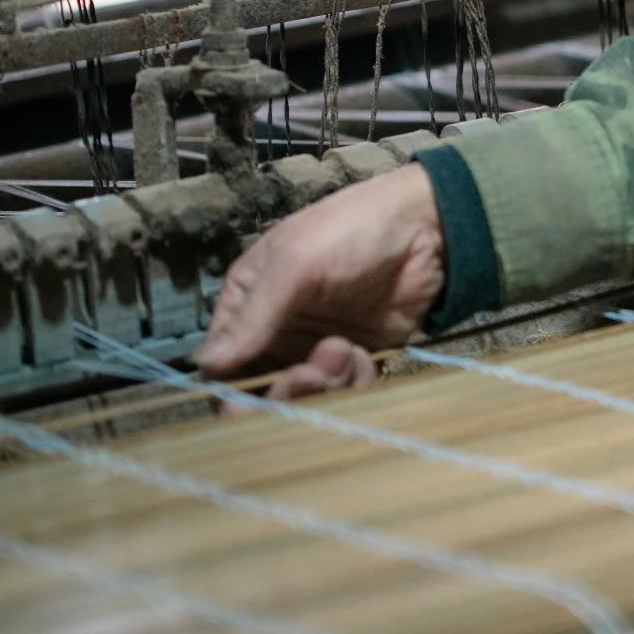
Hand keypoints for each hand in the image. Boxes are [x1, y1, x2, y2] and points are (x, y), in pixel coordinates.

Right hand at [197, 164, 444, 388]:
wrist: (428, 227)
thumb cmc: (351, 230)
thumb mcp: (296, 262)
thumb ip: (255, 314)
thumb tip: (205, 365)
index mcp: (246, 304)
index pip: (219, 364)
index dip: (229, 391)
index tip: (245, 406)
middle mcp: (274, 333)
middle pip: (259, 391)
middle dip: (282, 392)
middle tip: (310, 373)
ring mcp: (315, 350)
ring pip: (303, 398)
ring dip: (321, 387)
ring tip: (344, 352)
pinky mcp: (354, 361)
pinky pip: (342, 393)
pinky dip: (350, 384)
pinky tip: (363, 355)